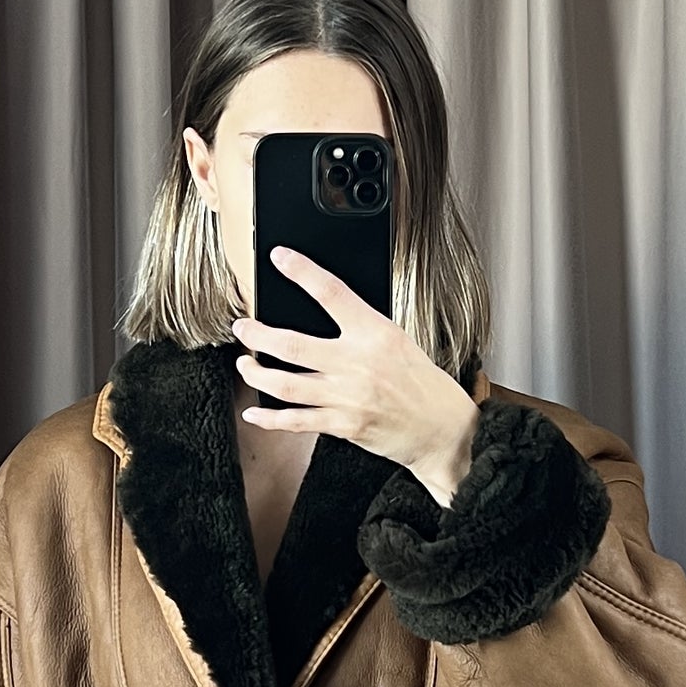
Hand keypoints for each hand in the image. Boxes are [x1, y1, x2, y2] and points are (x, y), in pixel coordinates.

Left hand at [231, 248, 479, 505]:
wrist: (441, 428)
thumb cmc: (421, 383)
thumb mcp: (397, 342)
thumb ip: (361, 330)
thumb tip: (325, 314)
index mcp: (374, 333)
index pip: (332, 293)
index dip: (302, 272)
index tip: (280, 258)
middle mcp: (357, 363)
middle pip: (292, 345)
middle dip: (258, 335)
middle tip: (243, 328)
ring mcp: (347, 396)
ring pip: (286, 384)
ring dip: (257, 372)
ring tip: (246, 364)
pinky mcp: (343, 424)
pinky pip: (297, 420)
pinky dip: (270, 418)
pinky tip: (254, 412)